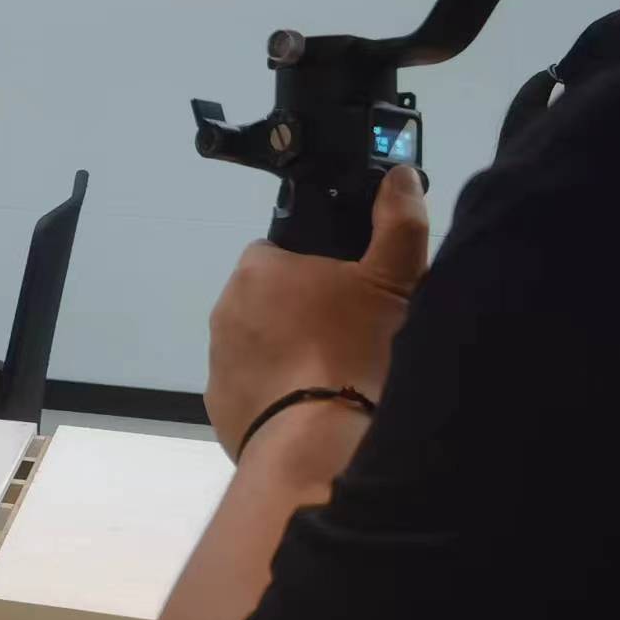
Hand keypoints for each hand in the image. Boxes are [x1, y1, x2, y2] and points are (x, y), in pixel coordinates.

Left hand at [204, 166, 428, 457]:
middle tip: (351, 337)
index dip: (317, 270)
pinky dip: (278, 396)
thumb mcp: (393, 282)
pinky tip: (314, 410)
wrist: (321, 442)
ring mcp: (218, 361)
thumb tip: (402, 177)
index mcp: (258, 270)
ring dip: (290, 355)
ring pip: (259, 347)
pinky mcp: (221, 406)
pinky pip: (252, 391)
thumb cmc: (357, 352)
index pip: (281, 254)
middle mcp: (225, 309)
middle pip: (269, 302)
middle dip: (302, 315)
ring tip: (338, 379)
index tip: (349, 294)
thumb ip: (398, 224)